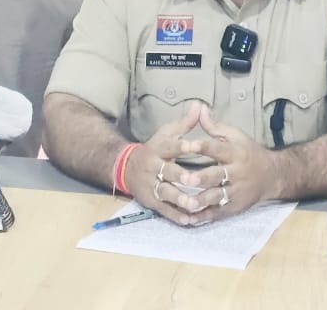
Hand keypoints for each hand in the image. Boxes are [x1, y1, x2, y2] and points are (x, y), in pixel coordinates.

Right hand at [126, 103, 207, 225]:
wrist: (126, 167)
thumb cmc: (155, 148)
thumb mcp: (166, 133)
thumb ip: (185, 123)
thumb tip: (200, 105)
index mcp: (159, 148)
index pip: (171, 146)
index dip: (183, 146)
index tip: (197, 147)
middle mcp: (154, 167)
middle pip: (167, 172)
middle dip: (180, 177)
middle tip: (194, 180)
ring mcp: (152, 185)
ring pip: (165, 193)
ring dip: (179, 199)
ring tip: (194, 205)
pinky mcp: (151, 201)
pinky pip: (163, 209)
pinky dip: (175, 215)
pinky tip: (188, 220)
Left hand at [172, 104, 277, 223]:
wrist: (272, 175)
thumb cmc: (248, 152)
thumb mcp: (235, 135)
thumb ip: (214, 126)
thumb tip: (199, 108)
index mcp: (234, 152)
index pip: (217, 148)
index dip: (203, 146)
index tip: (187, 145)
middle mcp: (235, 172)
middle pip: (217, 175)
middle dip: (201, 178)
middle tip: (185, 179)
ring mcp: (235, 191)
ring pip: (217, 197)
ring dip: (201, 201)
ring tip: (185, 203)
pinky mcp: (234, 207)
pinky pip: (217, 213)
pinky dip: (203, 217)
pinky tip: (189, 219)